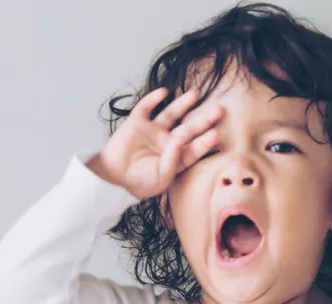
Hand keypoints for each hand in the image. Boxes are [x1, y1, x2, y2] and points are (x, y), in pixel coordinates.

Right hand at [88, 88, 222, 198]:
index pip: (195, 148)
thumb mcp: (161, 177)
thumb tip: (180, 139)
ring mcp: (153, 131)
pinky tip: (164, 92)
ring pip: (171, 114)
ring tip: (196, 94)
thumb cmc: (139, 183)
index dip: (205, 142)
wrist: (112, 179)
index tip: (215, 134)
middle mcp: (167, 142)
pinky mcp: (137, 123)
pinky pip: (146, 108)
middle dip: (203, 120)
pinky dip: (153, 99)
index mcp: (176, 158)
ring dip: (183, 104)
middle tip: (220, 110)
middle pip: (189, 128)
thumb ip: (173, 159)